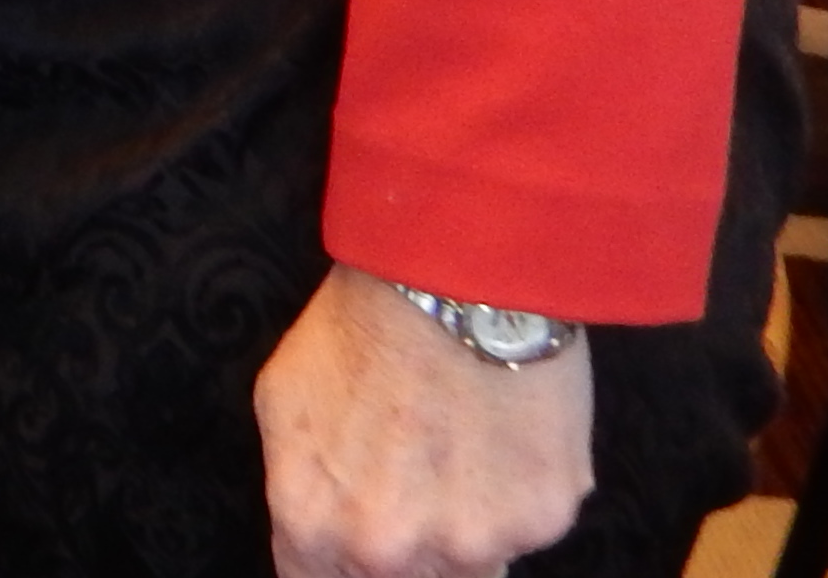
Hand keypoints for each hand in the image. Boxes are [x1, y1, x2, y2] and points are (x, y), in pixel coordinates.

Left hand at [258, 264, 593, 577]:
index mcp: (316, 522)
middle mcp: (392, 549)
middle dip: (404, 544)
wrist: (453, 279)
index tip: (353, 539)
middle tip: (412, 477)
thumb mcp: (285, 403)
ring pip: (467, 561)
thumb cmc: (359, 329)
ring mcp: (472, 542)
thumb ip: (300, 487)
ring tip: (458, 446)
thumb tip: (317, 537)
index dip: (335, 564)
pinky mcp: (542, 520)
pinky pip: (523, 525)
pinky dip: (514, 493)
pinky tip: (500, 434)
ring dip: (462, 523)